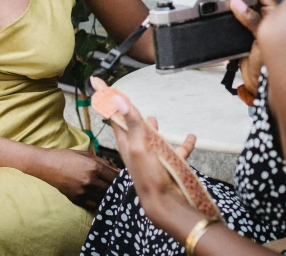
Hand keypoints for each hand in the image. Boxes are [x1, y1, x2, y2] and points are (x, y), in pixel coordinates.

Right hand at [41, 149, 118, 210]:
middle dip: (118, 189)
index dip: (122, 180)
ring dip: (109, 197)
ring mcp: (83, 192)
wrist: (48, 165)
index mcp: (95, 168)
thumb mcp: (88, 155)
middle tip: (122, 190)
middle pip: (112, 190)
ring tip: (114, 195)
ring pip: (104, 199)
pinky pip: (94, 204)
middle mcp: (91, 181)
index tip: (126, 181)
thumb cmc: (68, 157)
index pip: (116, 178)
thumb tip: (117, 171)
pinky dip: (99, 202)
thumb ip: (104, 163)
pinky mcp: (77, 199)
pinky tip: (102, 199)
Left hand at [109, 95, 196, 223]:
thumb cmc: (148, 177)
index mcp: (126, 142)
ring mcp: (152, 156)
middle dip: (126, 112)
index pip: (112, 114)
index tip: (95, 80)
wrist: (164, 205)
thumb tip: (117, 99)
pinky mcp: (167, 165)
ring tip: (153, 118)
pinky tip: (190, 137)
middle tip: (120, 98)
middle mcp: (137, 148)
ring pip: (151, 137)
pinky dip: (182, 144)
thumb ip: (132, 122)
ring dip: (151, 127)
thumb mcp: (138, 146)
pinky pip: (176, 151)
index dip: (105, 96)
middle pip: (130, 124)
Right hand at [221, 0, 277, 96]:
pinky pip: (230, 24)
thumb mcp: (261, 41)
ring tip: (216, 6)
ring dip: (226, 6)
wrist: (261, 87)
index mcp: (273, 13)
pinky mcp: (240, 37)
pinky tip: (217, 21)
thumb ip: (251, 21)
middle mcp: (262, 17)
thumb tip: (236, 3)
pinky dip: (222, 21)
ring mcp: (251, 27)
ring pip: (237, 9)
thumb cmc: (270, 67)